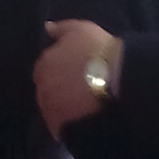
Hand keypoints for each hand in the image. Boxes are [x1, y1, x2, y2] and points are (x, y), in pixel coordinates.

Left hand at [35, 21, 120, 137]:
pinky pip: (61, 130)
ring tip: (84, 108)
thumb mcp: (81, 30)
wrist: (117, 78)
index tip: (74, 74)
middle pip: (47, 92)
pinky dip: (69, 127)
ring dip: (64, 110)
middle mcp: (41, 88)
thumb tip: (47, 28)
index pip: (44, 71)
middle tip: (81, 91)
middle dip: (60, 91)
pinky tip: (83, 123)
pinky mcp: (61, 129)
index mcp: (43, 65)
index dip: (60, 73)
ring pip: (53, 112)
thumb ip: (61, 30)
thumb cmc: (99, 51)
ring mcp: (50, 111)